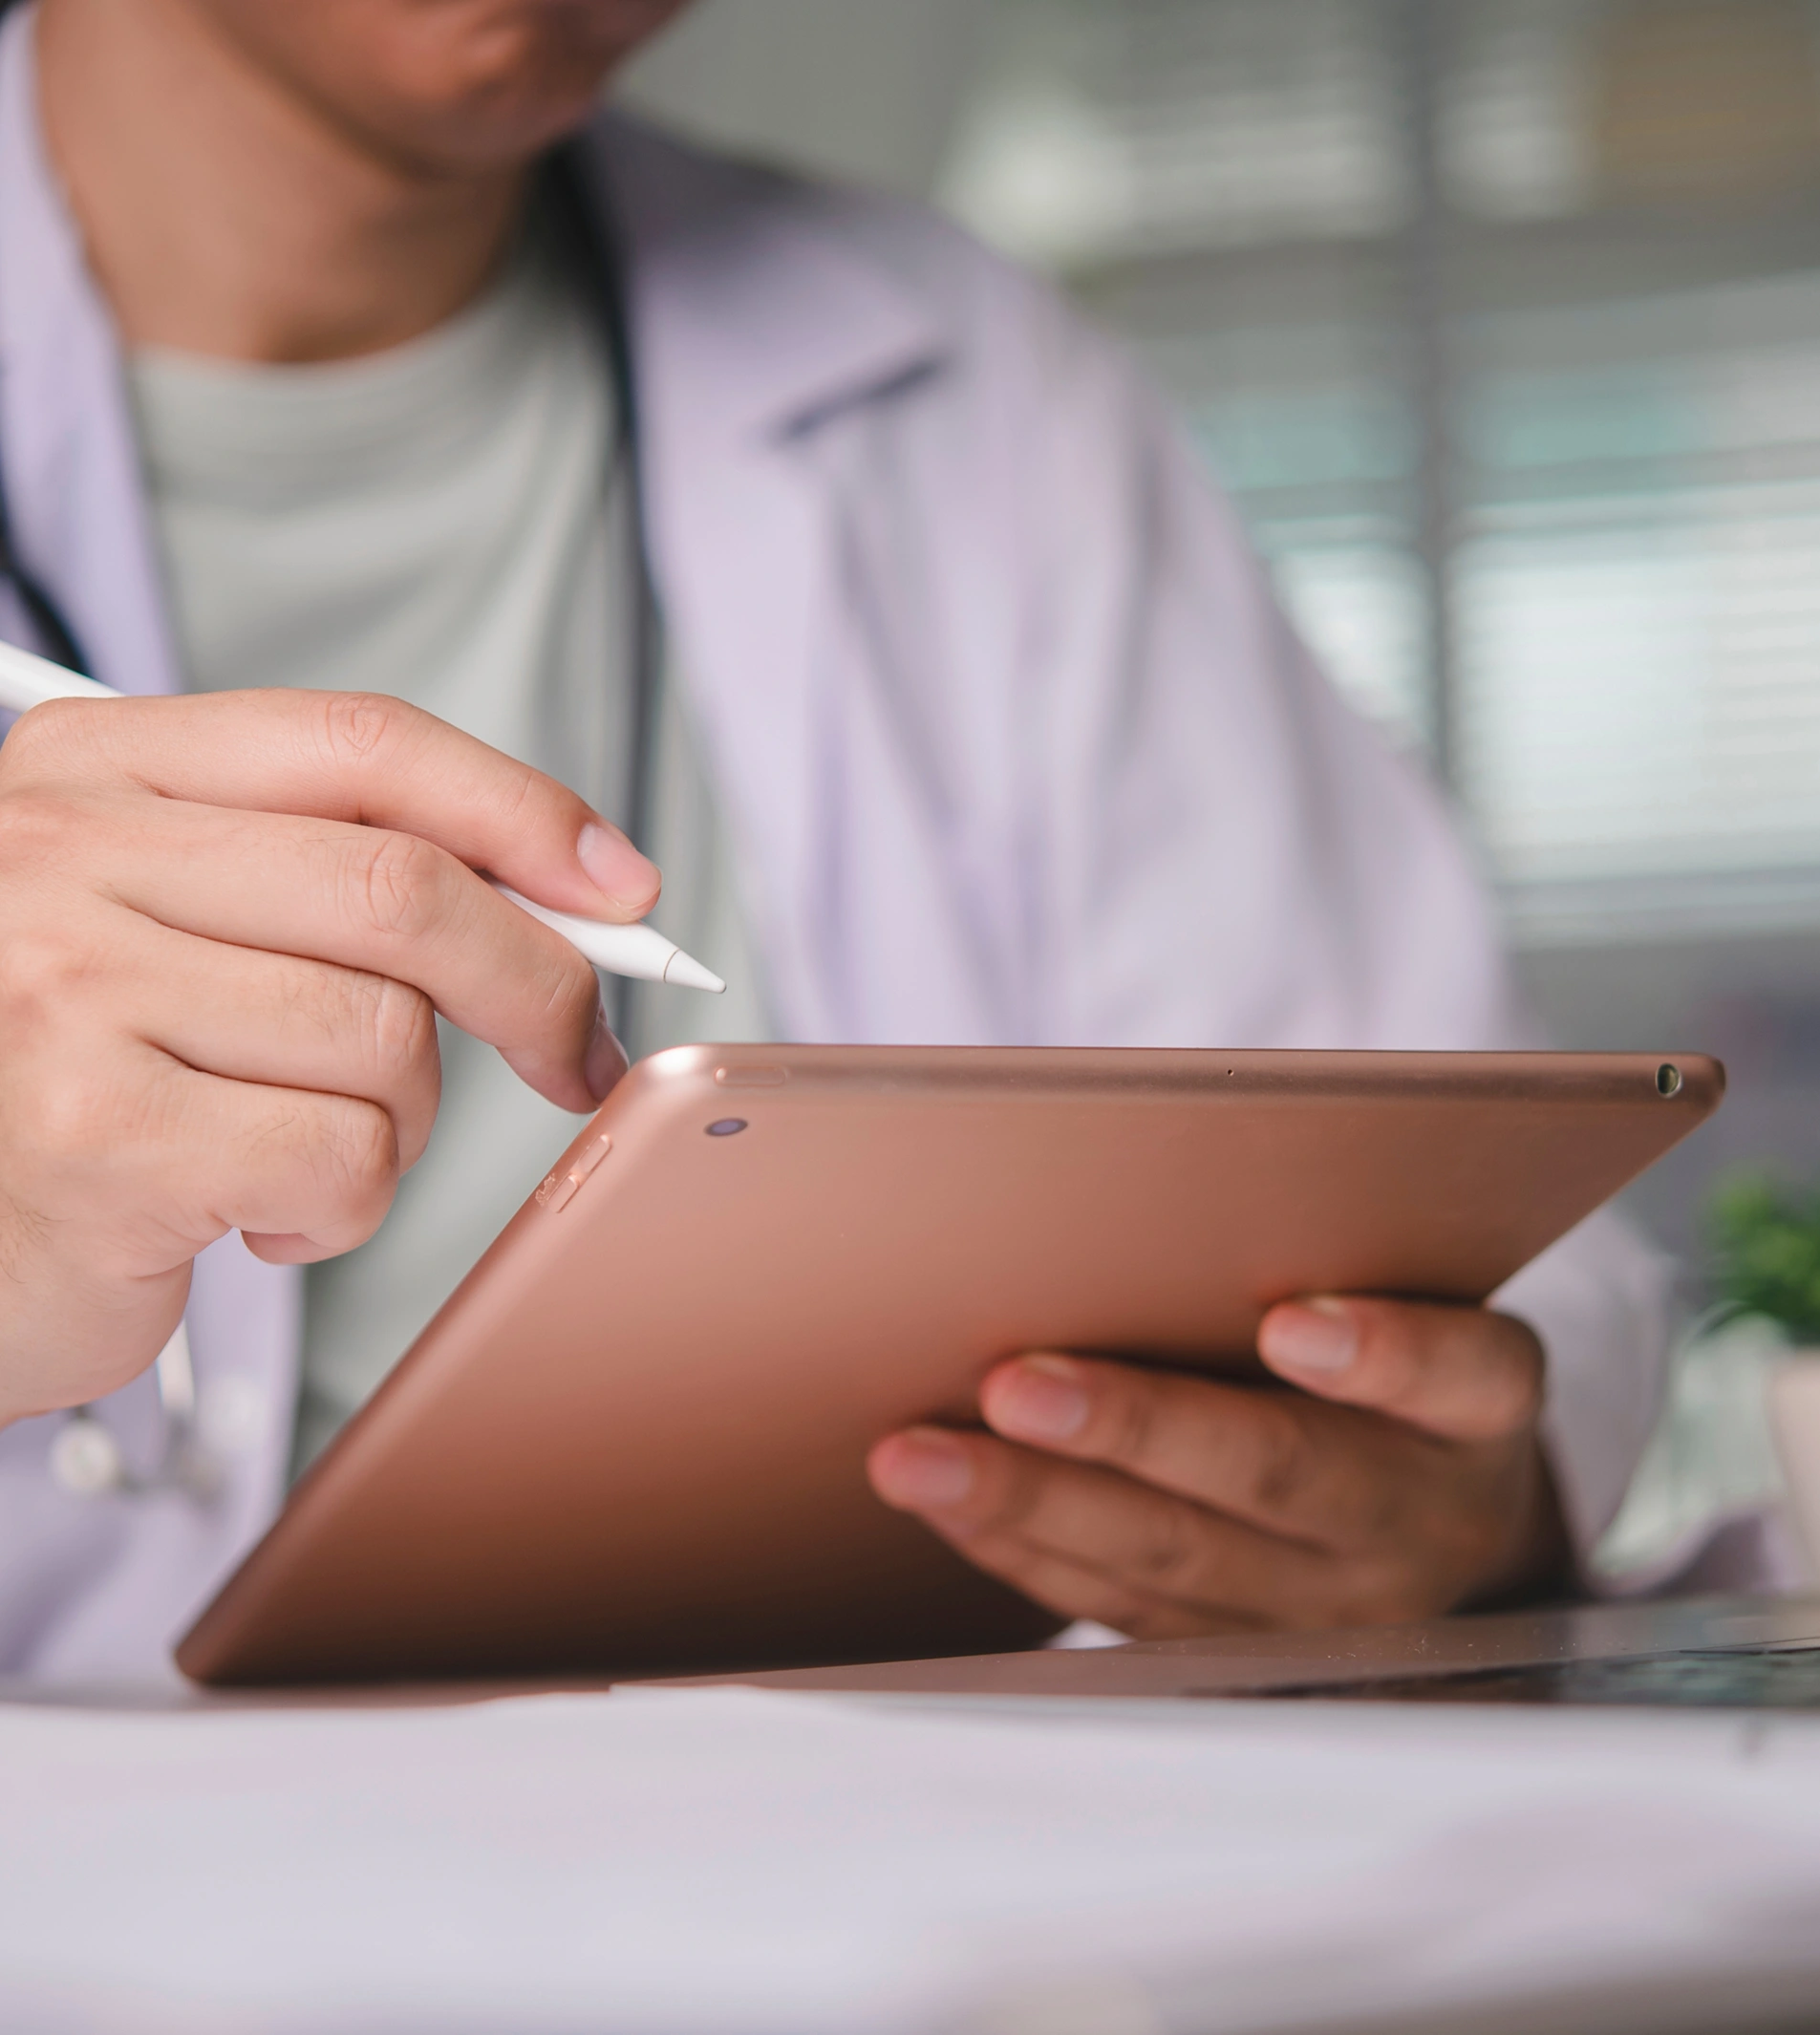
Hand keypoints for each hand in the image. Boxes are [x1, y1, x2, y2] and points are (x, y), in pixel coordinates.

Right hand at [0, 689, 657, 1423]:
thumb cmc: (63, 1074)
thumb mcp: (164, 921)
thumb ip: (329, 875)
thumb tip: (575, 891)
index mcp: (94, 769)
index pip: (362, 742)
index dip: (521, 811)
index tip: (619, 887)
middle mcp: (68, 857)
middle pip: (405, 888)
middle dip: (539, 982)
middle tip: (577, 1053)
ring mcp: (71, 992)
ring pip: (387, 1038)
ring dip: (399, 1124)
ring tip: (300, 1148)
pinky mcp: (100, 1137)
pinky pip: (341, 1160)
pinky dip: (341, 1212)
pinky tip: (254, 1214)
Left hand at [868, 1298, 1568, 1638]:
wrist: (1447, 1541)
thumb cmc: (1398, 1379)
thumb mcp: (1422, 1310)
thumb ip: (1333, 1262)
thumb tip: (1137, 1205)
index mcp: (1476, 1413)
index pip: (1461, 1374)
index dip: (1384, 1351)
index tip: (1292, 1320)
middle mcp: (1416, 1523)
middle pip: (1277, 1475)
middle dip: (1135, 1430)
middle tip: (1014, 1385)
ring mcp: (1326, 1609)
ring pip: (1175, 1560)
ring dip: (1036, 1502)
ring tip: (920, 1453)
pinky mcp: (1241, 1654)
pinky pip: (1121, 1607)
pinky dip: (1023, 1550)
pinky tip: (946, 1500)